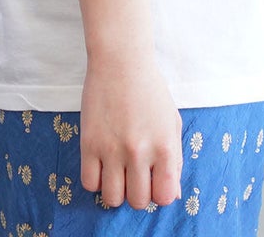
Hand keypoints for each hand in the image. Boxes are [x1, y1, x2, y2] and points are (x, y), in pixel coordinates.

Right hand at [79, 54, 182, 209]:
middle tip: (134, 174)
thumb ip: (174, 160)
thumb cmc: (150, 89)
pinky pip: (89, 183)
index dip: (159, 192)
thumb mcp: (171, 122)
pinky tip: (102, 164)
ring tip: (117, 171)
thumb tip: (173, 194)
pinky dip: (96, 180)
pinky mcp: (89, 143)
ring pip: (112, 198)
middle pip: (137, 201)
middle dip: (137, 192)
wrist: (121, 61)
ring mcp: (112, 149)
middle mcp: (139, 151)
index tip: (154, 180)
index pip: (165, 196)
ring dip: (116, 190)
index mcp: (164, 146)